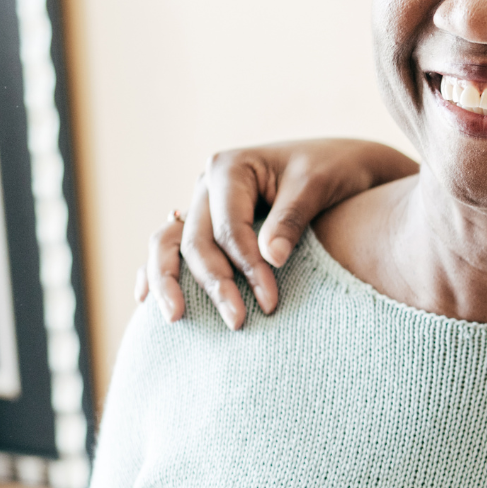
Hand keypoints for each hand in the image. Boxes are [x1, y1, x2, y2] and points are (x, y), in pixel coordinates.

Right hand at [134, 139, 417, 329]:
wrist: (342, 165)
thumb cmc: (332, 169)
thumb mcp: (317, 186)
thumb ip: (291, 220)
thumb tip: (271, 259)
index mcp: (230, 168)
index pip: (228, 227)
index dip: (246, 266)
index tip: (271, 301)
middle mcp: (207, 186)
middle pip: (195, 240)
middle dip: (214, 283)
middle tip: (238, 322)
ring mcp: (202, 206)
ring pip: (169, 243)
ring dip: (168, 281)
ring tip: (175, 318)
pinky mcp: (207, 226)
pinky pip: (170, 247)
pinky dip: (156, 271)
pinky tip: (144, 299)